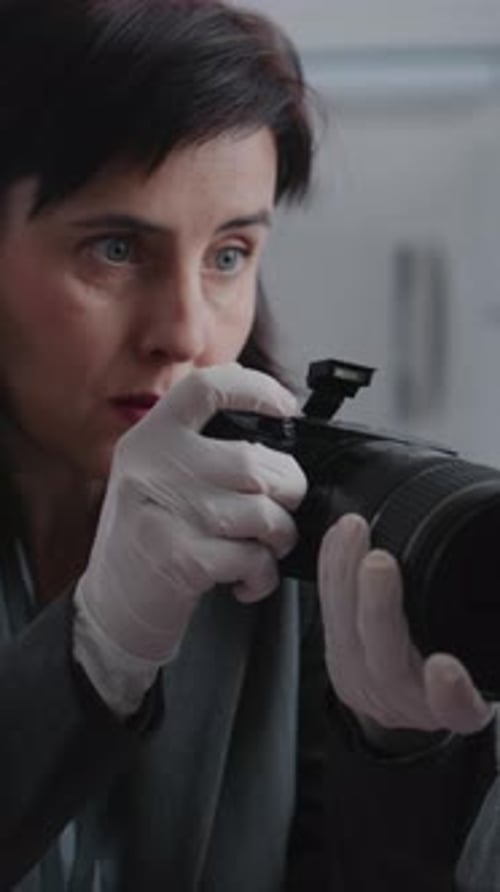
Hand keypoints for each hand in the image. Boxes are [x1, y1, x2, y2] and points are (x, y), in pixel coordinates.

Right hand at [75, 363, 306, 662]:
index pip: (206, 388)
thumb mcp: (158, 477)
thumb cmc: (150, 538)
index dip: (256, 388)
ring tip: (264, 549)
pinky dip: (262, 574)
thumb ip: (202, 449)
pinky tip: (246, 580)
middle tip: (282, 509)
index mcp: (150, 437)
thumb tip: (276, 430)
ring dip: (279, 537)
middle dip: (288, 490)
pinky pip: (252, 557)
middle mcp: (151, 466)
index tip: (285, 407)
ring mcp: (163, 511)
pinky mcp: (178, 558)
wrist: (111, 606)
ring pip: (261, 512)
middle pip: (254, 461)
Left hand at [318, 513, 493, 741]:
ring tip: (353, 531)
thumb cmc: (459, 670)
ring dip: (346, 577)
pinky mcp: (339, 655)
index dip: (451, 694)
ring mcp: (368, 679)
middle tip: (380, 561)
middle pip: (388, 661)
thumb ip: (494, 640)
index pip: (457, 710)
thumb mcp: (485, 662)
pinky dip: (331, 571)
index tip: (446, 668)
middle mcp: (408, 699)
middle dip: (379, 609)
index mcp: (456, 706)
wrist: (411, 699)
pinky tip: (338, 537)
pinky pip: (328, 614)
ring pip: (347, 635)